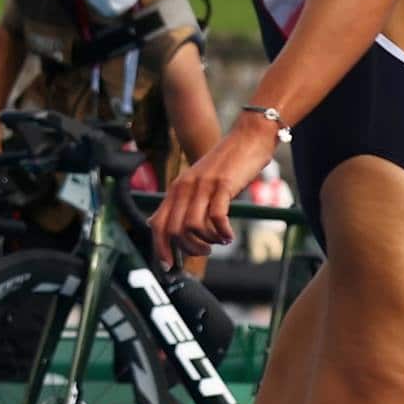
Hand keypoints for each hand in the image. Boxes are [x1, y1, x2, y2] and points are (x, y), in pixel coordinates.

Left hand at [152, 121, 274, 267]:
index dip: (160, 248)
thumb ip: (179, 203)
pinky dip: (222, 232)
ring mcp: (203, 186)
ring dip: (206, 242)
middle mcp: (184, 187)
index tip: (169, 266)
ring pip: (192, 227)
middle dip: (188, 249)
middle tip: (204, 250)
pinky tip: (228, 235)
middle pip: (173, 230)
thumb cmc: (224, 165)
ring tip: (218, 241)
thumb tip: (156, 224)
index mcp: (176, 189)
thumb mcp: (196, 182)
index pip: (157, 224)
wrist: (247, 138)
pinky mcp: (222, 185)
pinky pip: (216, 217)